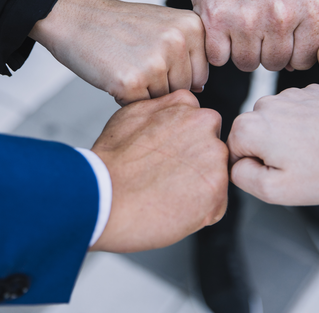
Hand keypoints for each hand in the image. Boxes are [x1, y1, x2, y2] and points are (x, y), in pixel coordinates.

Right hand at [30, 0, 208, 104]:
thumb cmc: (119, 24)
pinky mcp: (132, 81)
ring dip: (143, 92)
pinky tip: (114, 74)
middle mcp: (179, 41)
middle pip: (183, 89)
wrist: (75, 17)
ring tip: (125, 64)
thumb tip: (200, 89)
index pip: (200, 75)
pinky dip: (125, 97)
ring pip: (162, 100)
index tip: (153, 55)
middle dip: (160, 84)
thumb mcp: (165, 24)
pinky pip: (139, 106)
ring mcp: (156, 62)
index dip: (175, 73)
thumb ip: (189, 51)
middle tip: (135, 59)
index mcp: (192, 26)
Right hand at [90, 90, 227, 252]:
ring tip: (166, 196)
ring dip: (198, 189)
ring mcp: (215, 156)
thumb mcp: (134, 114)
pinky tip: (173, 209)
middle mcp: (206, 125)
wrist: (101, 195)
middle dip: (196, 166)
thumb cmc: (111, 162)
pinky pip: (216, 205)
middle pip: (212, 151)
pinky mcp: (217, 188)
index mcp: (188, 105)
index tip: (168, 160)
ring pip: (216, 178)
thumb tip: (175, 113)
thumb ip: (164, 109)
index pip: (202, 127)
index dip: (185, 147)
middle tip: (166, 180)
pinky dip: (199, 213)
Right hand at [188, 0, 318, 71]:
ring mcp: (248, 19)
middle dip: (265, 50)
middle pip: (275, 64)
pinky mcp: (217, 20)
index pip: (304, 60)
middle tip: (257, 25)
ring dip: (241, 50)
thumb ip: (314, 26)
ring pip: (247, 64)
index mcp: (311, 8)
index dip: (291, 52)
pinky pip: (220, 58)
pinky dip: (218, 47)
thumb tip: (296, 66)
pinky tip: (222, 27)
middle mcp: (282, 15)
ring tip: (241, 24)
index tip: (281, 36)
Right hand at [227, 85, 318, 205]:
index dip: (255, 170)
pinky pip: (299, 113)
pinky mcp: (312, 92)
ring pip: (278, 124)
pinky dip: (308, 127)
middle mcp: (265, 103)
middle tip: (300, 167)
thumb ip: (241, 177)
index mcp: (249, 126)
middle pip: (255, 136)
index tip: (282, 174)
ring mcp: (290, 94)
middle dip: (272, 153)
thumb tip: (236, 165)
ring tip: (316, 153)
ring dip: (290, 139)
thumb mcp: (275, 190)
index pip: (234, 153)